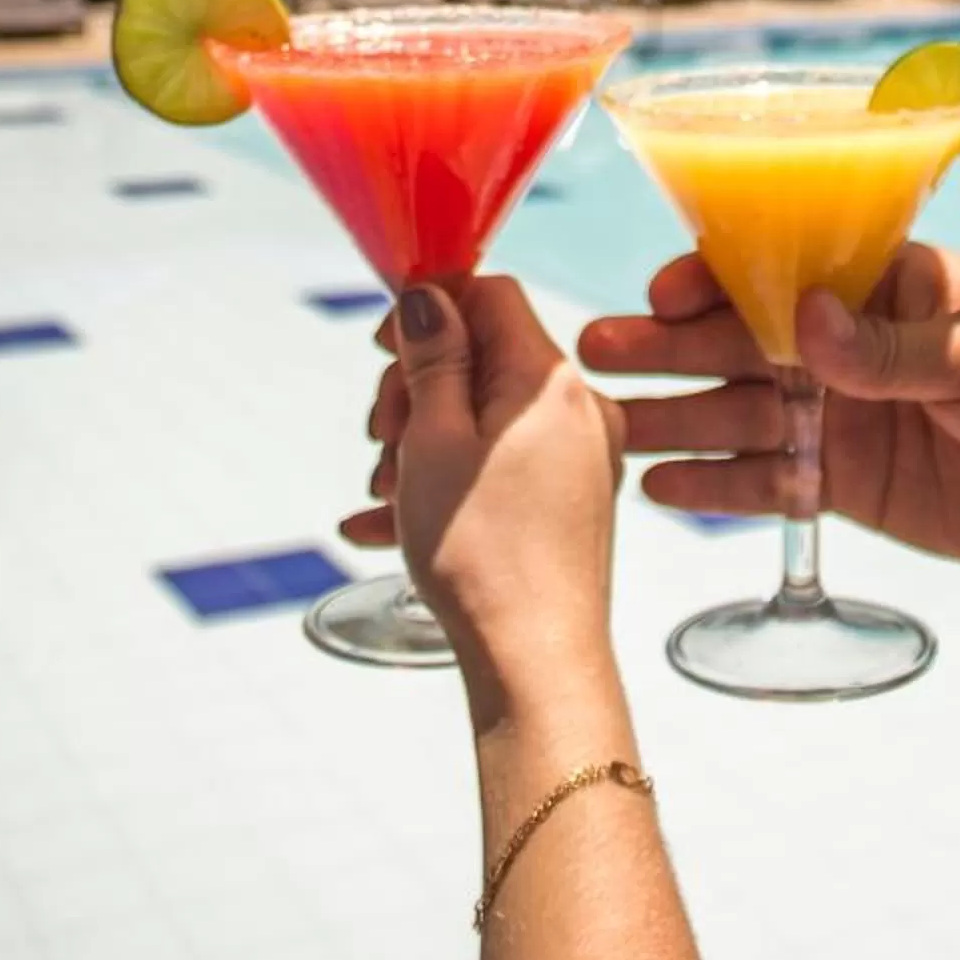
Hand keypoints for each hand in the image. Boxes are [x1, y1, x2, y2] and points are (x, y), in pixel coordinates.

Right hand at [344, 276, 624, 688]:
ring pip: (484, 419)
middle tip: (381, 437)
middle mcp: (579, 410)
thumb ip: (433, 359)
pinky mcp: (567, 503)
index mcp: (552, 382)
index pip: (491, 298)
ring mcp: (577, 459)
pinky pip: (498, 469)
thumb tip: (429, 298)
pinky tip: (380, 522)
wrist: (535, 661)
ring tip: (384, 491)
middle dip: (418, 389)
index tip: (383, 352)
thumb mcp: (436, 440)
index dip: (431, 312)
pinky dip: (446, 481)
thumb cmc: (482, 553)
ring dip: (423, 441)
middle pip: (484, 358)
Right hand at [580, 246, 959, 585]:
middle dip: (672, 343)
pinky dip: (719, 483)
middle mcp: (852, 339)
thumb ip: (893, 348)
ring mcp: (847, 411)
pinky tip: (661, 488)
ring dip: (676, 412)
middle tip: (598, 351)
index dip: (719, 276)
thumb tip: (805, 323)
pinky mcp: (852, 482)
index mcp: (887, 279)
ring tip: (606, 425)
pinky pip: (772, 478)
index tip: (665, 292)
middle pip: (745, 337)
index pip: (786, 265)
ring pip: (744, 408)